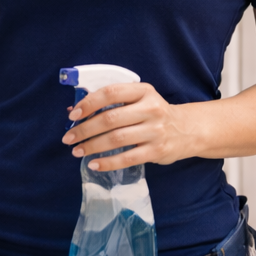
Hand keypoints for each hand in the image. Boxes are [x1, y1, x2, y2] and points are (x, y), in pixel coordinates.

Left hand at [63, 82, 203, 171]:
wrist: (187, 130)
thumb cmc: (154, 113)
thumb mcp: (139, 100)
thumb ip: (112, 103)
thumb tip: (74, 110)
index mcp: (144, 91)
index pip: (112, 92)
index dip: (89, 103)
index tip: (73, 114)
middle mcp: (151, 109)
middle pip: (110, 118)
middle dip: (85, 129)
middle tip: (68, 138)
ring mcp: (155, 131)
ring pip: (116, 139)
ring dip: (92, 146)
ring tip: (77, 151)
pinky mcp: (157, 150)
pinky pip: (127, 158)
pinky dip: (108, 162)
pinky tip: (94, 164)